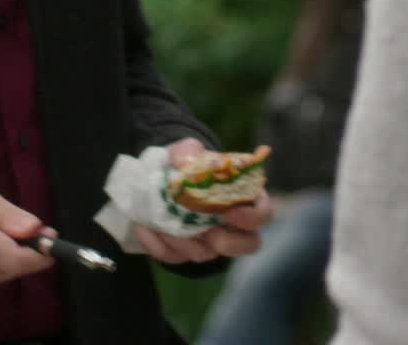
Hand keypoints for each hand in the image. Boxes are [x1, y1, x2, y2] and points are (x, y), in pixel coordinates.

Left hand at [133, 138, 273, 263]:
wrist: (162, 180)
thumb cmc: (187, 165)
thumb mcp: (186, 150)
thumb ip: (188, 150)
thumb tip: (187, 161)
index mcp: (244, 197)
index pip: (262, 213)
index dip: (252, 217)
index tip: (231, 213)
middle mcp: (234, 225)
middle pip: (248, 244)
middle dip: (229, 244)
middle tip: (209, 235)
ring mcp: (210, 242)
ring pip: (206, 254)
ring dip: (185, 244)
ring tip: (163, 225)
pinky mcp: (185, 251)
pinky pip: (175, 257)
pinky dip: (159, 246)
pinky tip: (144, 229)